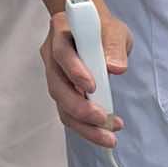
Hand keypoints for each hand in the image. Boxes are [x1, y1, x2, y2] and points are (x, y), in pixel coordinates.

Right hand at [42, 8, 130, 147]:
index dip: (74, 71)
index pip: (62, 53)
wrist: (93, 31)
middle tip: (103, 121)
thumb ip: (115, 46)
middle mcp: (52, 54)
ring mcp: (55, 75)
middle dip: (79, 108)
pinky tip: (105, 133)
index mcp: (61, 31)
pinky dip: (86, 126)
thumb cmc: (103, 29)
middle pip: (58, 86)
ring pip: (61, 105)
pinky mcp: (63, 91)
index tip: (92, 87)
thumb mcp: (115, 30)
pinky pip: (69, 113)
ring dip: (84, 125)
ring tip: (109, 137)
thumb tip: (116, 68)